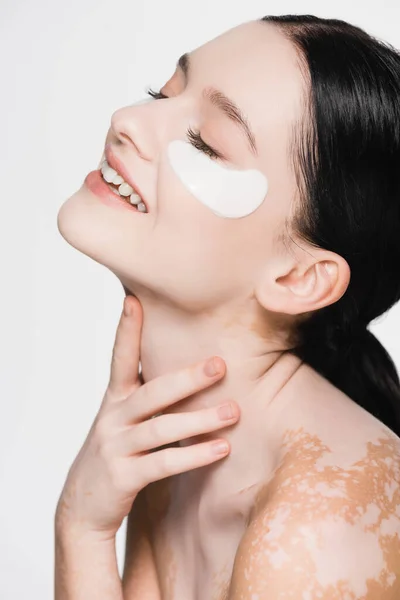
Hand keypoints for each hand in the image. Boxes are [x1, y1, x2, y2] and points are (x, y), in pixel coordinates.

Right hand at [55, 295, 239, 540]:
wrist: (82, 508)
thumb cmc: (115, 455)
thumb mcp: (123, 420)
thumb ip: (147, 397)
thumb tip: (185, 372)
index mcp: (114, 400)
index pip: (120, 358)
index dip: (126, 329)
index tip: (134, 299)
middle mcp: (112, 418)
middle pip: (151, 392)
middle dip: (186, 377)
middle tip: (219, 364)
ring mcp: (115, 447)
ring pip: (160, 427)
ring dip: (199, 419)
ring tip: (232, 412)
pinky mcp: (122, 477)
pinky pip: (162, 463)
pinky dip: (193, 456)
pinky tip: (221, 449)